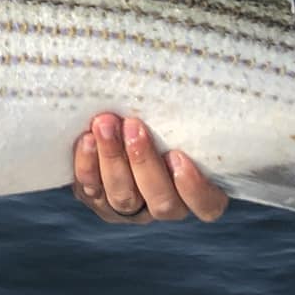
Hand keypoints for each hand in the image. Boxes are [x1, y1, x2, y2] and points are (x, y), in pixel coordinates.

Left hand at [72, 114, 227, 224]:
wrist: (119, 120)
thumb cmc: (163, 115)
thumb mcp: (179, 115)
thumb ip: (184, 116)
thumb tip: (182, 87)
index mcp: (197, 191)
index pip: (207, 205)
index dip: (194, 188)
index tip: (178, 156)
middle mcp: (166, 205)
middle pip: (162, 201)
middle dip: (144, 162)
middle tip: (134, 126)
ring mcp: (131, 207)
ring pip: (124, 197)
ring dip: (113, 159)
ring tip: (105, 125)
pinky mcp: (98, 200)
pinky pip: (91, 189)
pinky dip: (88, 165)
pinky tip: (86, 139)